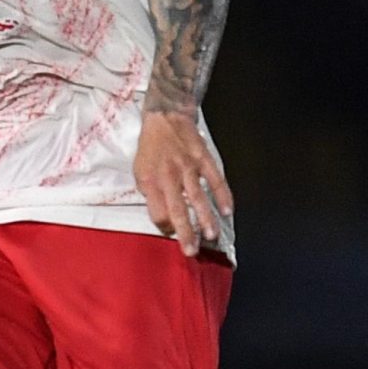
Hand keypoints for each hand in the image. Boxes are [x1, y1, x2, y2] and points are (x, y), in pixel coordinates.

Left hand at [133, 109, 231, 253]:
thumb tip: (162, 215)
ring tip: (211, 235)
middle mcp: (169, 175)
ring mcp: (188, 167)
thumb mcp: (139, 171)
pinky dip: (223, 196)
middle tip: (191, 251)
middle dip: (185, 232)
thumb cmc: (151, 147)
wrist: (165, 117)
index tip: (172, 233)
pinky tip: (228, 210)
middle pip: (178, 209)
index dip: (164, 226)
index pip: (158, 212)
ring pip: (199, 197)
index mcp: (151, 180)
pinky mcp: (204, 159)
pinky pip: (216, 180)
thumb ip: (150, 193)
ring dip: (206, 218)